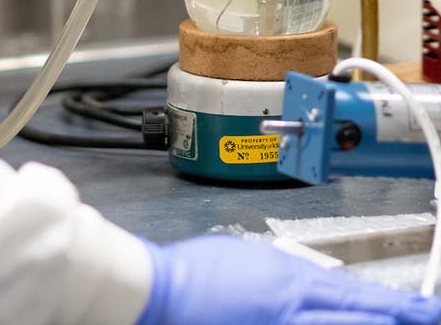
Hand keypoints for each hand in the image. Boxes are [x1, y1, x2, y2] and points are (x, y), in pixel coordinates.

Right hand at [137, 236, 440, 324]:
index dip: (400, 308)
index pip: (361, 298)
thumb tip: (314, 283)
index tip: (426, 310)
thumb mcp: (251, 257)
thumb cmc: (196, 274)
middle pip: (361, 322)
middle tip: (426, 319)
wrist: (160, 295)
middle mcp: (294, 313)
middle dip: (398, 322)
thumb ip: (289, 272)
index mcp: (292, 282)